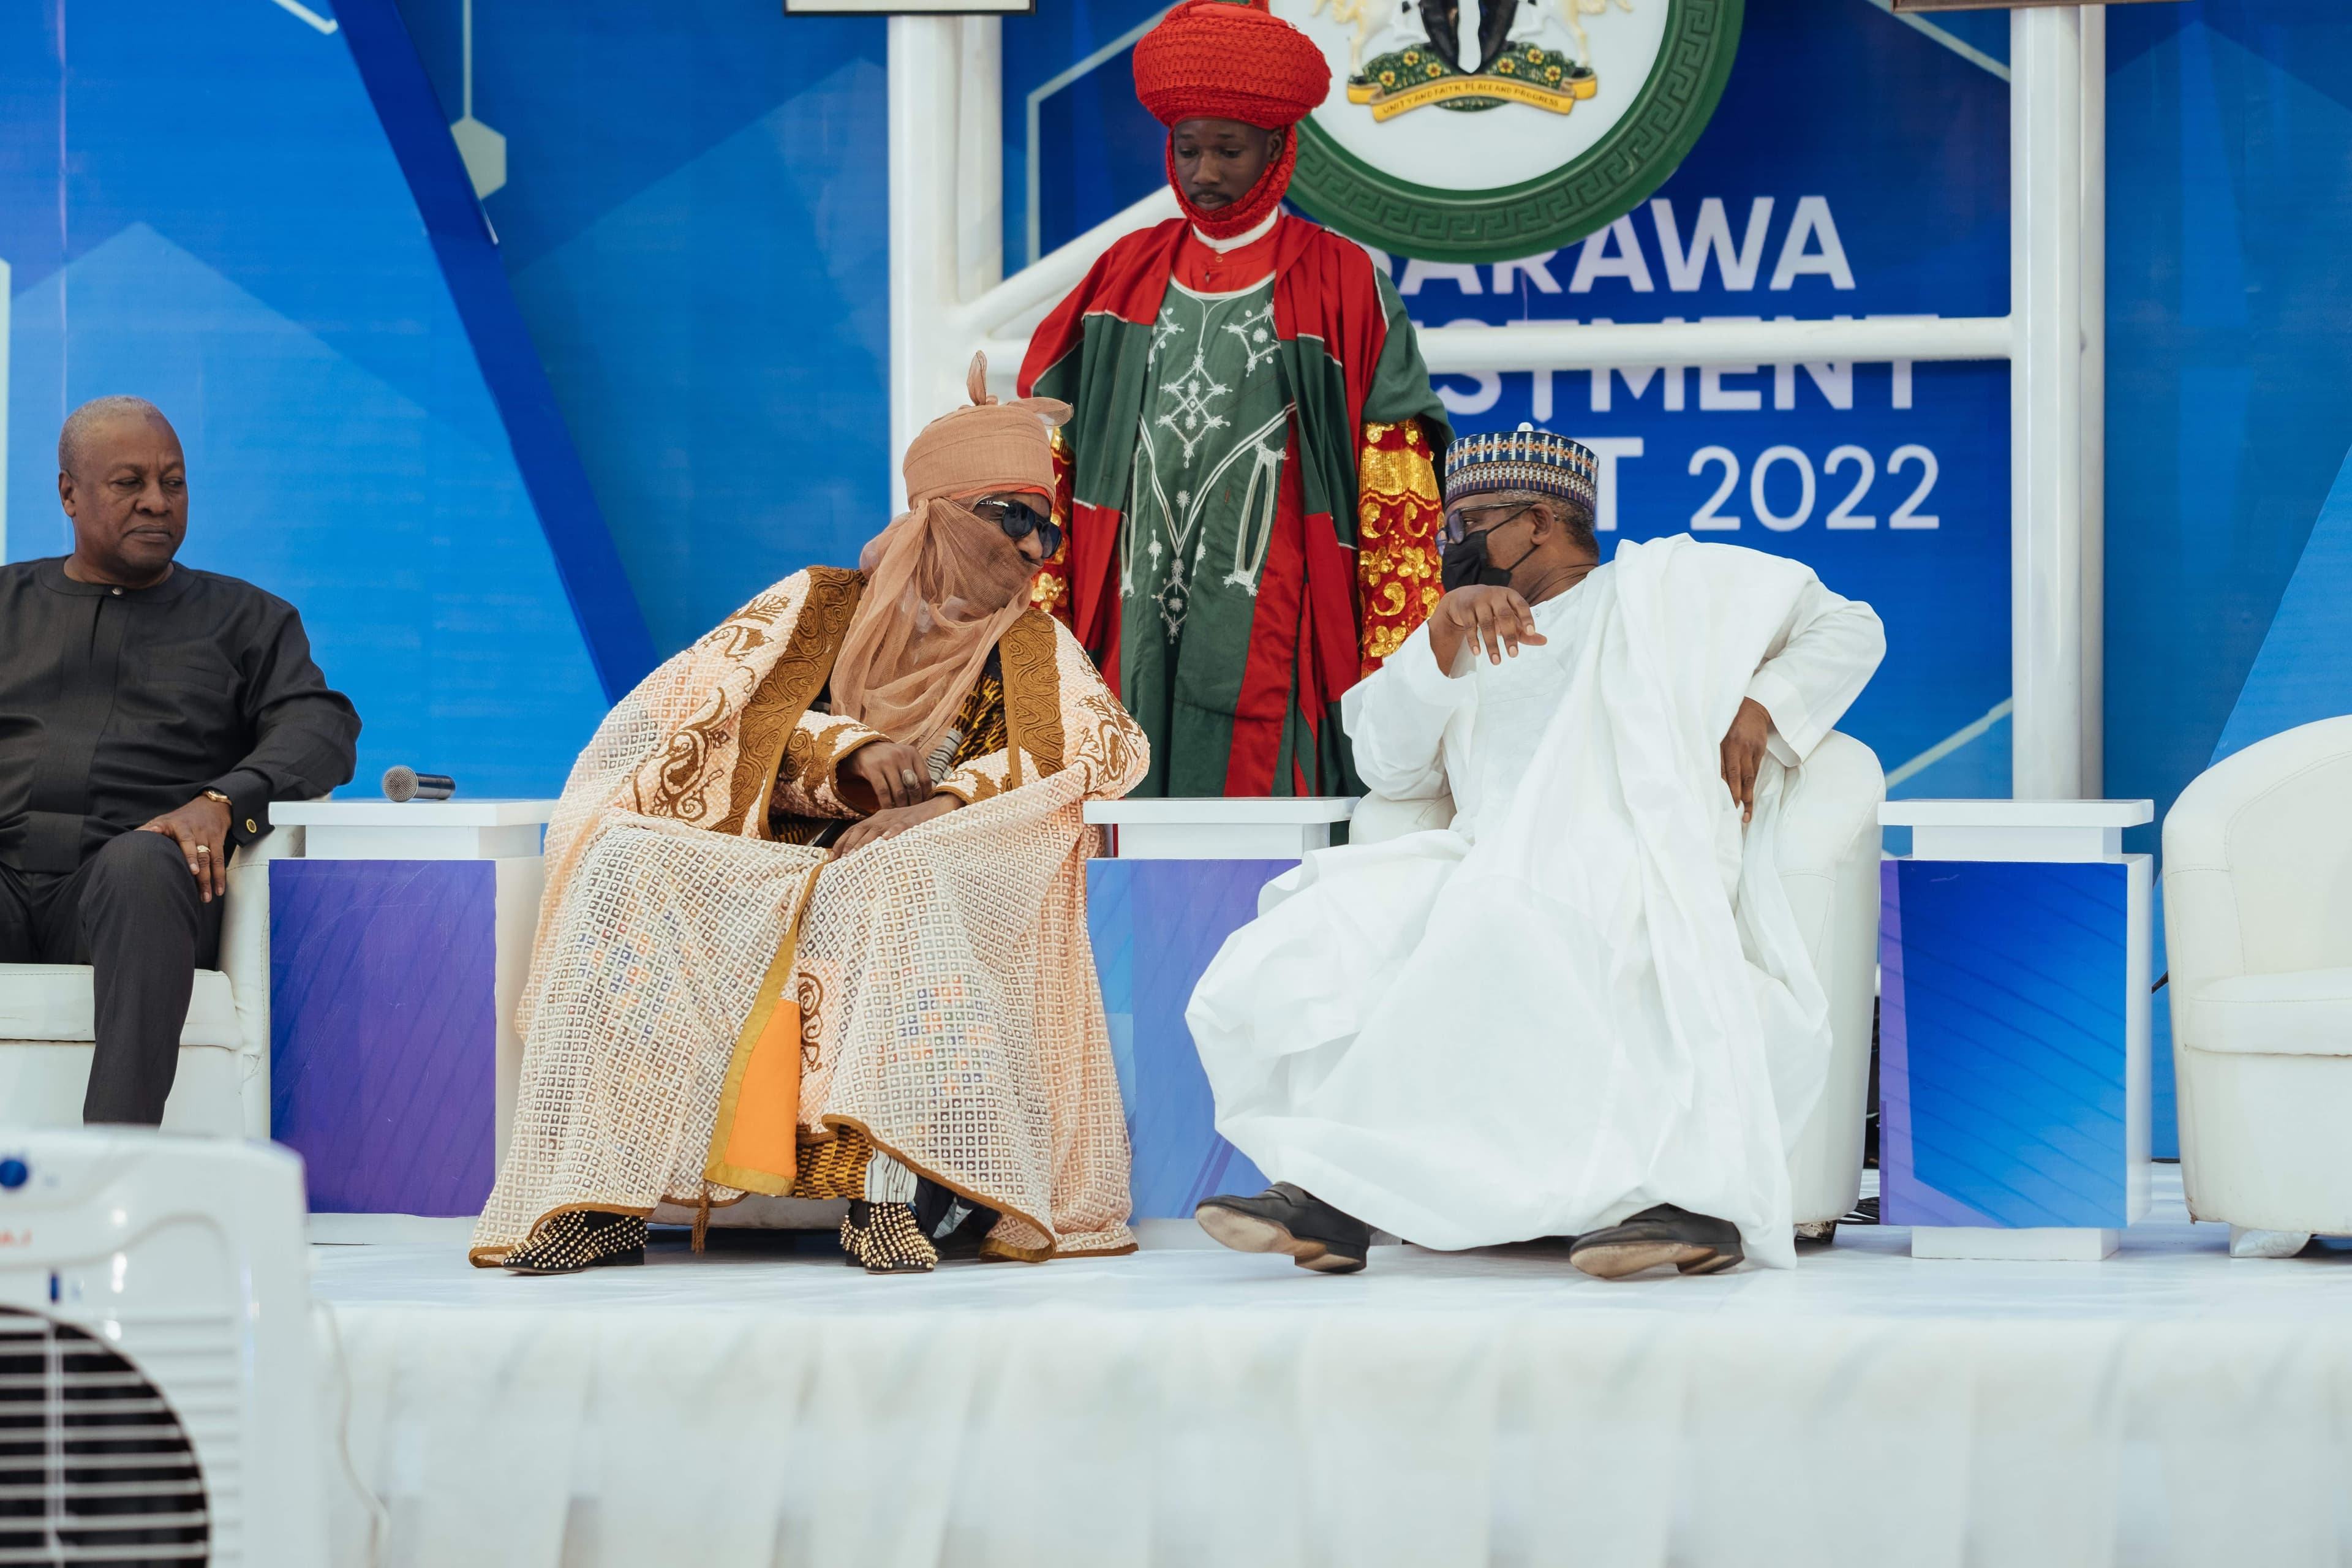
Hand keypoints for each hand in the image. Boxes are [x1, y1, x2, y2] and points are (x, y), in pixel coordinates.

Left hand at [139, 794, 230, 900]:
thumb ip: (149, 830)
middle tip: (199, 892)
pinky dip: (220, 876)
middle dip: (200, 874)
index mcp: (179, 826)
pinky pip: (219, 861)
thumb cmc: (181, 818)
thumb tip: (129, 841)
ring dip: (209, 880)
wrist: (210, 806)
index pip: (185, 840)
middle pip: (199, 854)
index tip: (191, 869)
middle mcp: (195, 831)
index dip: (188, 855)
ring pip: (210, 861)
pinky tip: (219, 890)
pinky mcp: (218, 842)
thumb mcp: (163, 819)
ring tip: (206, 897)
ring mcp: (208, 837)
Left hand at [831, 794, 960, 858]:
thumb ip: (880, 839)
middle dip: (848, 845)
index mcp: (877, 819)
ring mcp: (897, 817)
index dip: (841, 843)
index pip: (854, 830)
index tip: (831, 859)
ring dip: (863, 843)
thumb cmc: (915, 823)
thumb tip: (865, 858)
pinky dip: (892, 832)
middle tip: (839, 861)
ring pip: (876, 829)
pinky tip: (885, 840)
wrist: (938, 806)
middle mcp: (883, 817)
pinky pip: (901, 826)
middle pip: (860, 829)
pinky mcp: (912, 820)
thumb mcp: (894, 829)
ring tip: (854, 855)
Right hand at [839, 741, 930, 811]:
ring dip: (900, 806)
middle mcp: (901, 755)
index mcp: (912, 753)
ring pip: (899, 791)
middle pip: (912, 786)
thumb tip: (926, 795)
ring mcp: (886, 761)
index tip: (924, 805)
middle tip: (912, 813)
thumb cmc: (887, 758)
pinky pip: (883, 791)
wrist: (862, 748)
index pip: (925, 778)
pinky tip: (887, 810)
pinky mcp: (872, 768)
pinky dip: (886, 804)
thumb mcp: (903, 758)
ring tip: (900, 814)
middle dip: (914, 803)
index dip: (925, 795)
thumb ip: (914, 771)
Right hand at [1426, 584, 1545, 674]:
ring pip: (1486, 623)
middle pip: (1504, 615)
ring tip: (1496, 661)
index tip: (1531, 632)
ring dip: (1491, 644)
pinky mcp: (1465, 609)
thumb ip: (1524, 629)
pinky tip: (1477, 652)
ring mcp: (1478, 601)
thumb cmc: (1491, 609)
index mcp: (1509, 595)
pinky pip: (1470, 626)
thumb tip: (1544, 641)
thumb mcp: (1508, 615)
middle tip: (1513, 655)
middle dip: (1509, 636)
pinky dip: (1474, 641)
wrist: (1463, 598)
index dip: (1526, 617)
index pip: (1521, 605)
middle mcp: (1495, 595)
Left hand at [1719, 697, 1771, 822]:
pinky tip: (1749, 795)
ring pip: (1748, 776)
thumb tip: (1706, 774)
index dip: (1722, 787)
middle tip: (1735, 813)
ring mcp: (1750, 749)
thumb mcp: (1716, 732)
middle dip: (1735, 796)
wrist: (1752, 707)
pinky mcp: (1760, 750)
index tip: (1720, 802)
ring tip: (1746, 812)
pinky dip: (1751, 783)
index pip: (1721, 770)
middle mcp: (1736, 747)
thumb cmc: (1727, 721)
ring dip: (1747, 795)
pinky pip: (1755, 770)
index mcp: (1722, 743)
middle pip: (1736, 776)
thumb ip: (1712, 750)